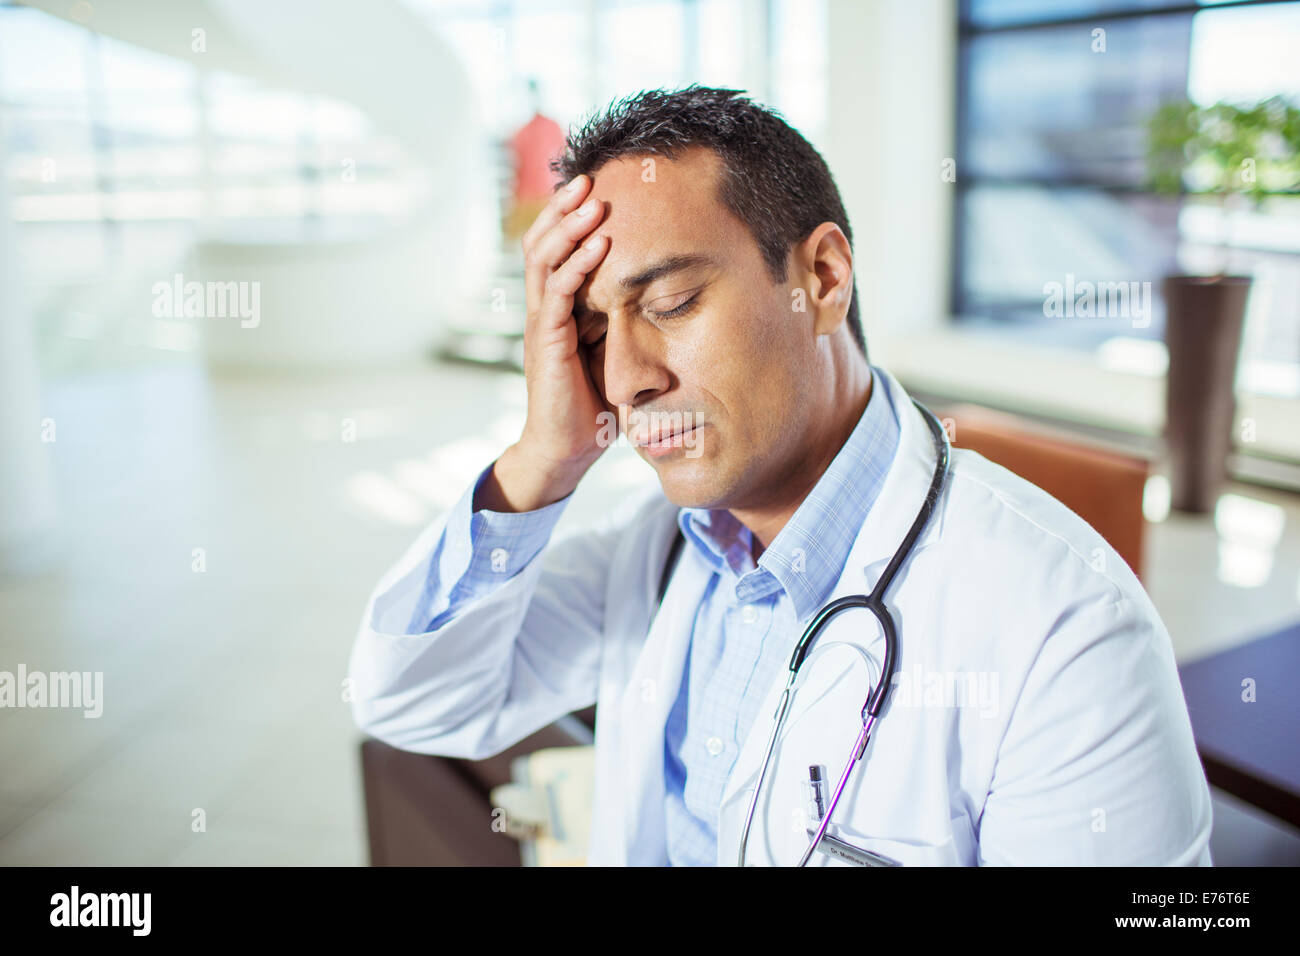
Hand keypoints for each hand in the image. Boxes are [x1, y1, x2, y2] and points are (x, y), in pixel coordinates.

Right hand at [476, 174, 611, 512]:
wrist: (567, 450)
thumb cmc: (594, 403)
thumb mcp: (614, 350)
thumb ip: (625, 319)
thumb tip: (667, 291)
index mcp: (558, 308)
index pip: (554, 249)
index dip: (568, 217)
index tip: (598, 187)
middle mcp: (543, 310)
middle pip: (542, 243)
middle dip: (564, 209)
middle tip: (589, 177)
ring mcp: (541, 326)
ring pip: (543, 261)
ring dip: (567, 228)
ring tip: (592, 201)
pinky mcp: (545, 345)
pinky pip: (556, 296)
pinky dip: (575, 267)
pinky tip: (598, 246)